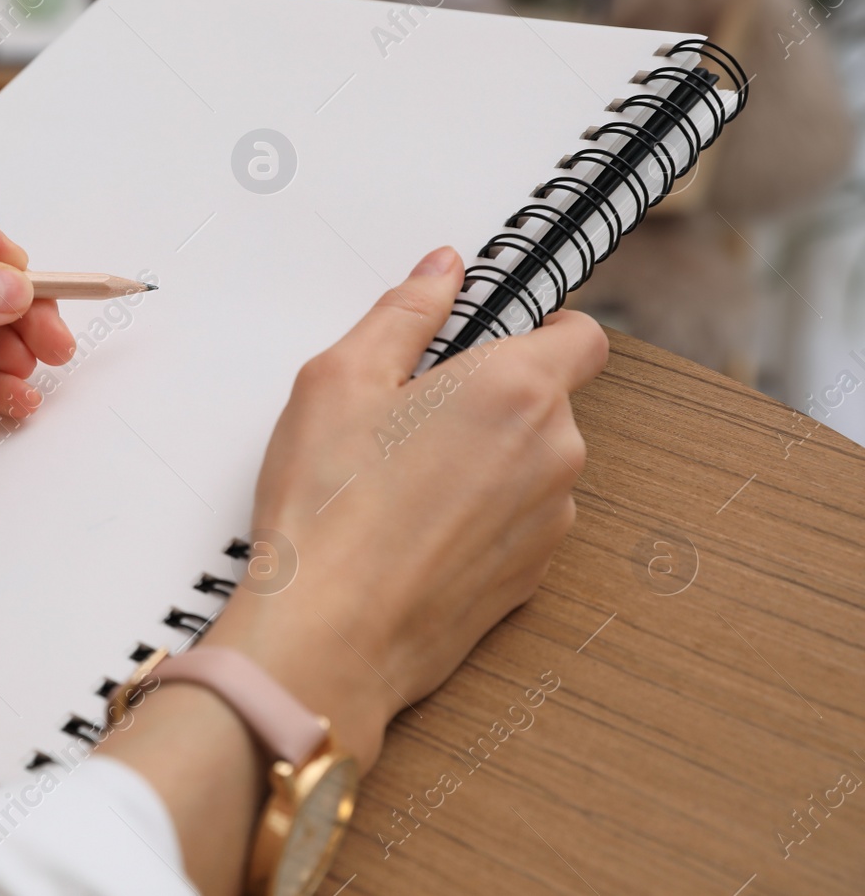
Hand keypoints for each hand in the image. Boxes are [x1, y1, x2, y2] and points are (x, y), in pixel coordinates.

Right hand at [100, 246, 606, 894]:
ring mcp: (549, 523)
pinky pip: (516, 522)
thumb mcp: (339, 379)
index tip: (488, 334)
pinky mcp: (530, 580)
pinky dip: (477, 517)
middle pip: (547, 400)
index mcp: (517, 388)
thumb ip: (404, 312)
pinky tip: (408, 528)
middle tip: (406, 412)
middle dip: (489, 397)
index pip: (583, 334)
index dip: (539, 327)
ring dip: (483, 460)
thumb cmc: (328, 510)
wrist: (328, 638)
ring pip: (529, 465)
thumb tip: (443, 272)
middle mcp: (554, 454)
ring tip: (398, 479)